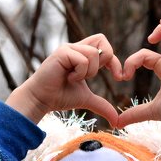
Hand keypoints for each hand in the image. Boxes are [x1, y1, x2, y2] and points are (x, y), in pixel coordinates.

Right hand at [6, 34, 123, 123]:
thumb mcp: (86, 99)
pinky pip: (83, 60)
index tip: (119, 77)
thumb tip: (116, 121)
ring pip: (94, 53)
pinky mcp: (62, 53)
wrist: (41, 100)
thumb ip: (102, 105)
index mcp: (81, 54)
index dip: (115, 61)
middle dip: (107, 59)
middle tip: (95, 76)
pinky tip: (68, 78)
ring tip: (74, 79)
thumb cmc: (59, 97)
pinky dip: (80, 74)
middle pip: (102, 39)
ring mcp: (68, 49)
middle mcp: (75, 48)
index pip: (105, 47)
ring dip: (89, 72)